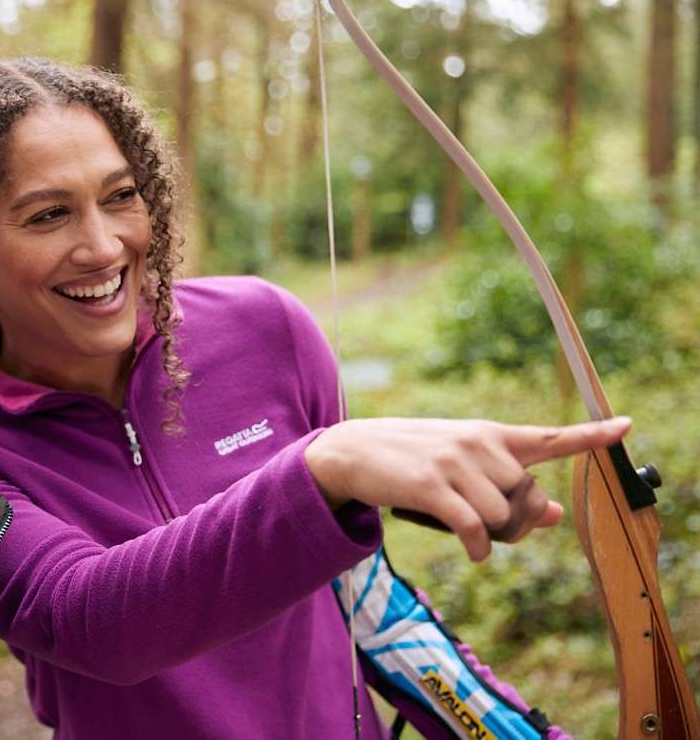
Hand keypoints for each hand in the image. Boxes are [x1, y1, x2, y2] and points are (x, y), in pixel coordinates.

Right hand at [304, 416, 631, 561]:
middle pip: (524, 497)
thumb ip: (508, 489)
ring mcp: (454, 463)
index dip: (591, 435)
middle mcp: (477, 444)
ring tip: (462, 527)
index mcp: (489, 436)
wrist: (351, 451)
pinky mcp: (431, 486)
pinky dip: (477, 547)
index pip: (549, 436)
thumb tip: (553, 512)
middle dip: (511, 520)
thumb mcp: (460, 468)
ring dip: (489, 533)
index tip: (625, 426)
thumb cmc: (409, 461)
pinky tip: (472, 551)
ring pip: (501, 516)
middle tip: (481, 522)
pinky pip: (474, 528)